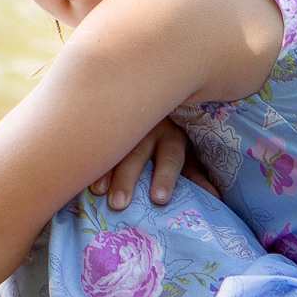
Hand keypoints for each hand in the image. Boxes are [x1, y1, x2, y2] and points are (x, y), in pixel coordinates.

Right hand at [89, 118, 215, 210]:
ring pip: (113, 146)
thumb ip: (196, 175)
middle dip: (128, 178)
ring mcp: (124, 124)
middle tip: (120, 204)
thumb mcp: (186, 153)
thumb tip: (216, 198)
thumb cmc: (168, 138)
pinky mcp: (105, 123)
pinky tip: (80, 173)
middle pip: (137, 153)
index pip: (170, 156)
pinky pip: (95, 140)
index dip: (165, 177)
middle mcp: (147, 129)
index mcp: (172, 137)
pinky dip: (90, 159)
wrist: (147, 92)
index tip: (159, 199)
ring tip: (98, 192)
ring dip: (105, 170)